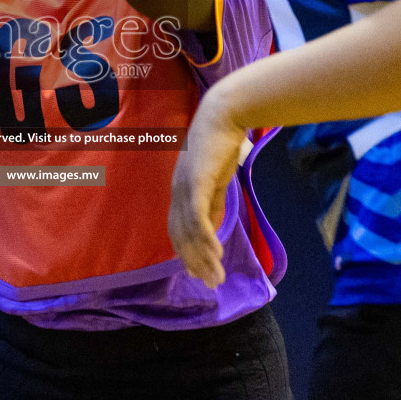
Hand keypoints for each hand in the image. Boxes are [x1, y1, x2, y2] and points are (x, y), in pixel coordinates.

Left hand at [169, 89, 247, 288]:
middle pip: (181, 236)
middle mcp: (177, 192)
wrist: (224, 116)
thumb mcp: (217, 179)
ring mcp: (184, 188)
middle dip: (195, 262)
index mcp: (180, 191)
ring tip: (216, 277)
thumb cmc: (220, 143)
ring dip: (204, 257)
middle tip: (210, 283)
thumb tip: (214, 224)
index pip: (178, 229)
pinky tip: (216, 255)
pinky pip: (199, 218)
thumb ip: (214, 202)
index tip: (196, 272)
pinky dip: (207, 239)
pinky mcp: (197, 183)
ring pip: (190, 232)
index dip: (186, 252)